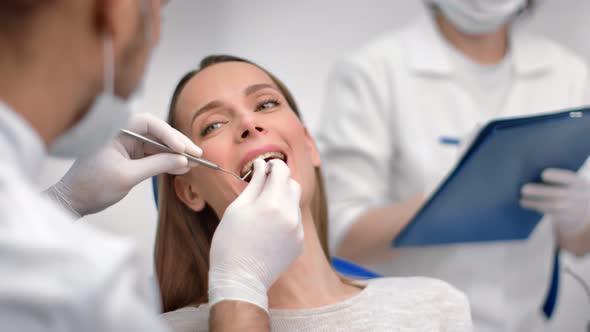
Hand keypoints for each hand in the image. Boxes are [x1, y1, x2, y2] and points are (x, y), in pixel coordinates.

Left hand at [46, 113, 201, 216]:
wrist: (73, 201)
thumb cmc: (92, 186)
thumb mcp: (127, 176)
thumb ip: (157, 166)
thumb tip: (183, 160)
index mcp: (116, 130)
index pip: (148, 123)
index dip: (169, 134)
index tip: (183, 148)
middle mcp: (124, 134)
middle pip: (157, 133)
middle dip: (178, 144)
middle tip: (197, 154)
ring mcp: (128, 146)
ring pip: (159, 145)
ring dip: (176, 154)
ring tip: (195, 162)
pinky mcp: (132, 157)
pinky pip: (155, 156)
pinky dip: (168, 162)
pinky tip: (183, 167)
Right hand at [208, 159, 302, 311]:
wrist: (240, 280)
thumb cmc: (230, 242)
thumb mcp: (237, 209)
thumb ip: (254, 184)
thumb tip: (261, 164)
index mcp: (272, 203)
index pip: (282, 170)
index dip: (272, 165)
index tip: (264, 168)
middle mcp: (290, 215)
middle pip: (293, 184)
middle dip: (280, 182)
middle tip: (263, 188)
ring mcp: (297, 230)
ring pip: (295, 203)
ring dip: (283, 200)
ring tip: (263, 213)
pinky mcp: (299, 243)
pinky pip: (295, 222)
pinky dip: (285, 219)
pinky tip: (268, 231)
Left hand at [521, 168, 589, 234]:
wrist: (583, 209)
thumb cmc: (570, 188)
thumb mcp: (570, 182)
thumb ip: (557, 178)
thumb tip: (532, 170)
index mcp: (579, 182)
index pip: (569, 178)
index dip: (557, 176)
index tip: (543, 174)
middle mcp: (579, 195)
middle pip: (559, 193)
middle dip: (540, 191)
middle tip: (523, 189)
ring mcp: (575, 208)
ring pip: (554, 205)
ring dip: (536, 202)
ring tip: (522, 199)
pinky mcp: (568, 218)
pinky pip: (553, 214)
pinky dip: (539, 208)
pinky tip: (527, 204)